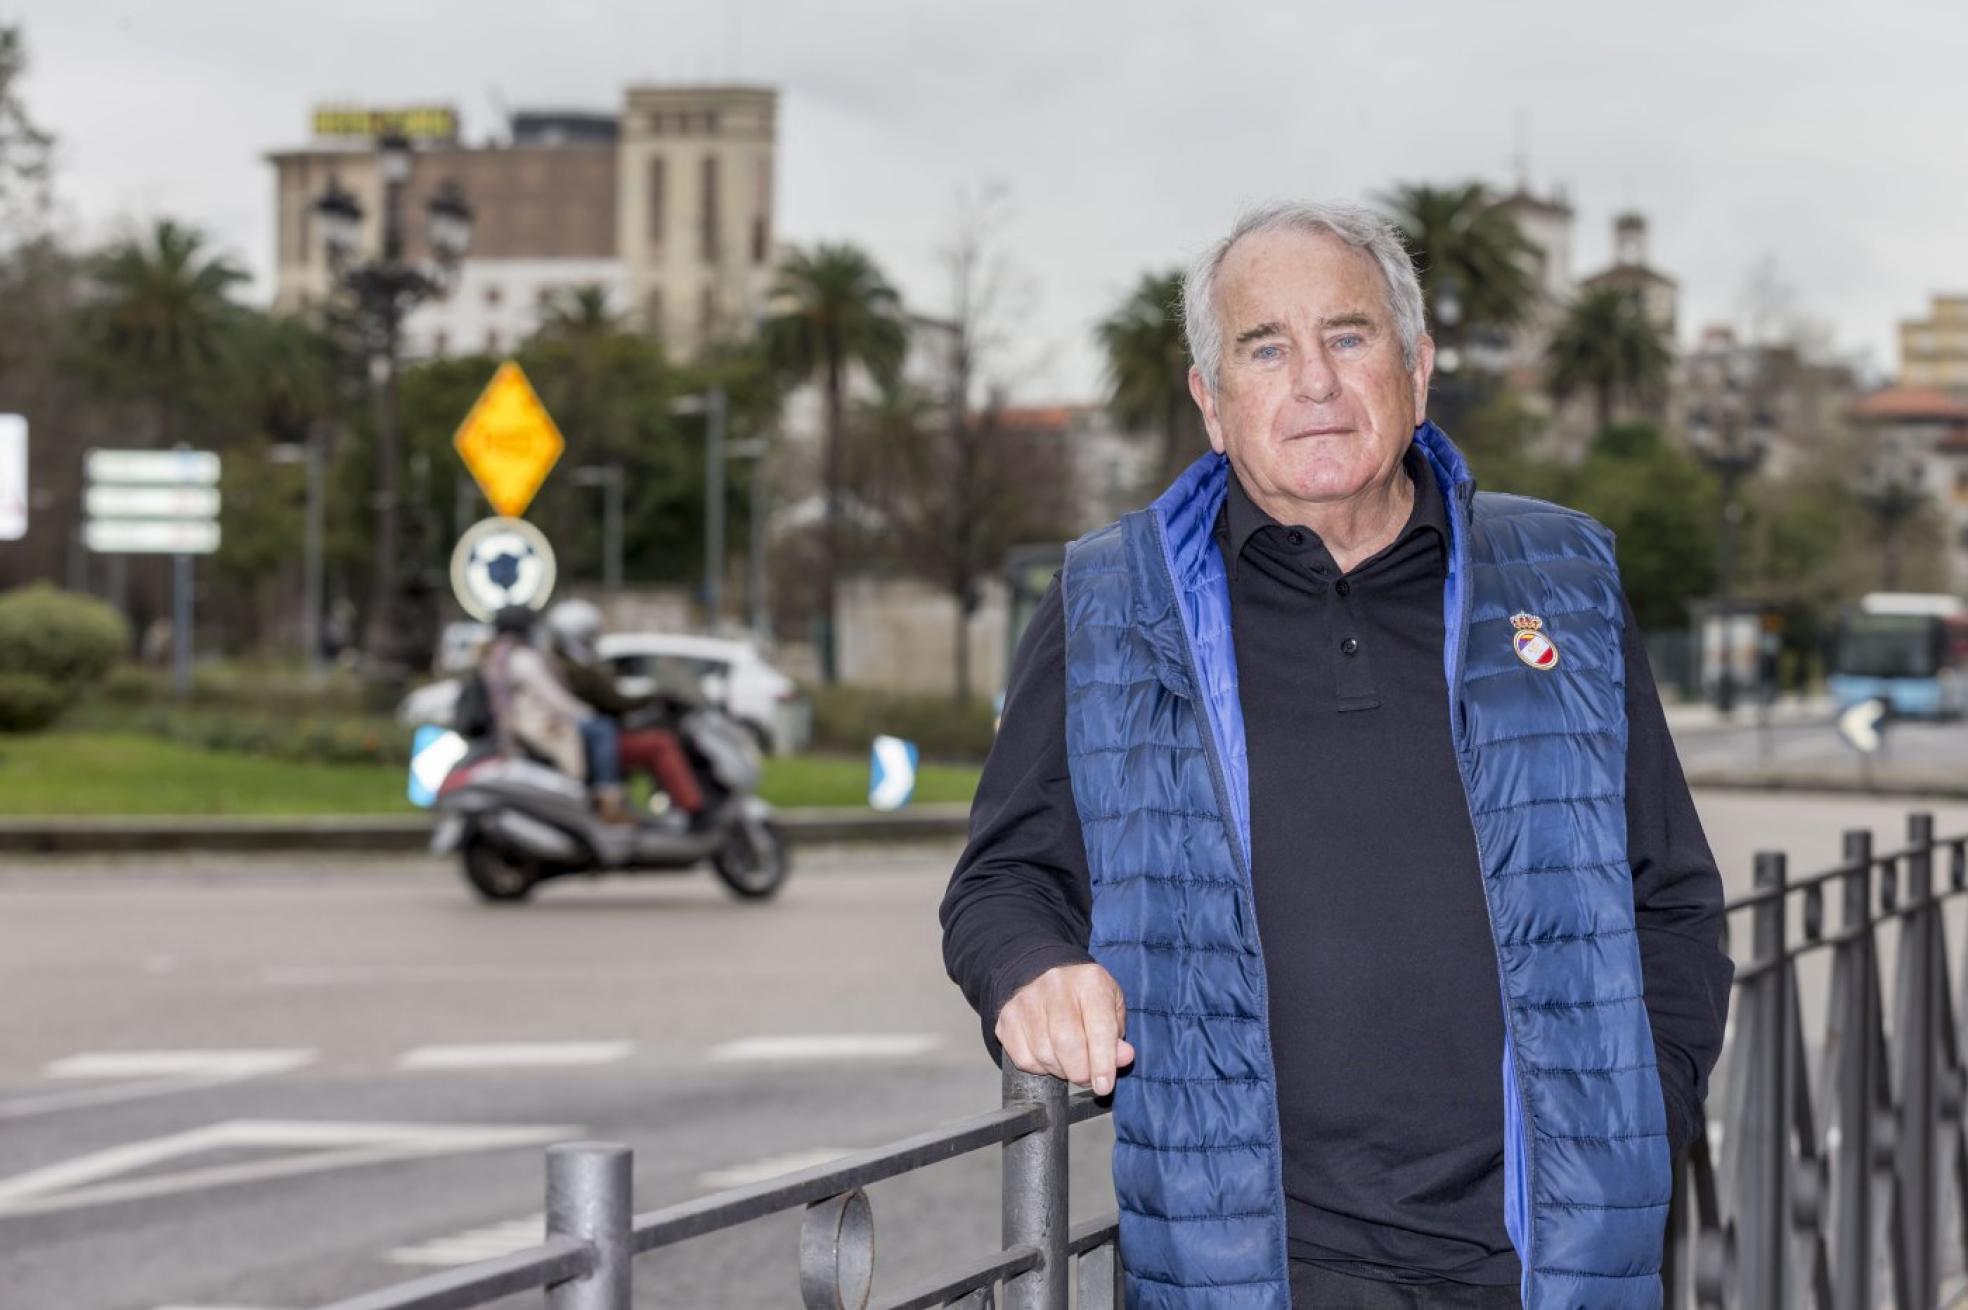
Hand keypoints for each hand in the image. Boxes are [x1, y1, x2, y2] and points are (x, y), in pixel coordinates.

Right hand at [995, 962, 1135, 1094]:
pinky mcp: (1007, 1016)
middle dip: (1080, 1071)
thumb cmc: (1087, 1001)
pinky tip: (1049, 1058)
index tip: (1104, 1086)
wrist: (1049, 980)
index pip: (1099, 1027)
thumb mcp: (1112, 1012)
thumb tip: (1123, 1058)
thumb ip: (1117, 1038)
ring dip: (1060, 1071)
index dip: (1103, 1062)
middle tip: (1086, 1079)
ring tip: (1069, 1064)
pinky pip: (1023, 1058)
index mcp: (1090, 981)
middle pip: (1066, 1042)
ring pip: (1043, 1053)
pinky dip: (1039, 1069)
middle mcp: (1056, 984)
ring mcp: (1027, 999)